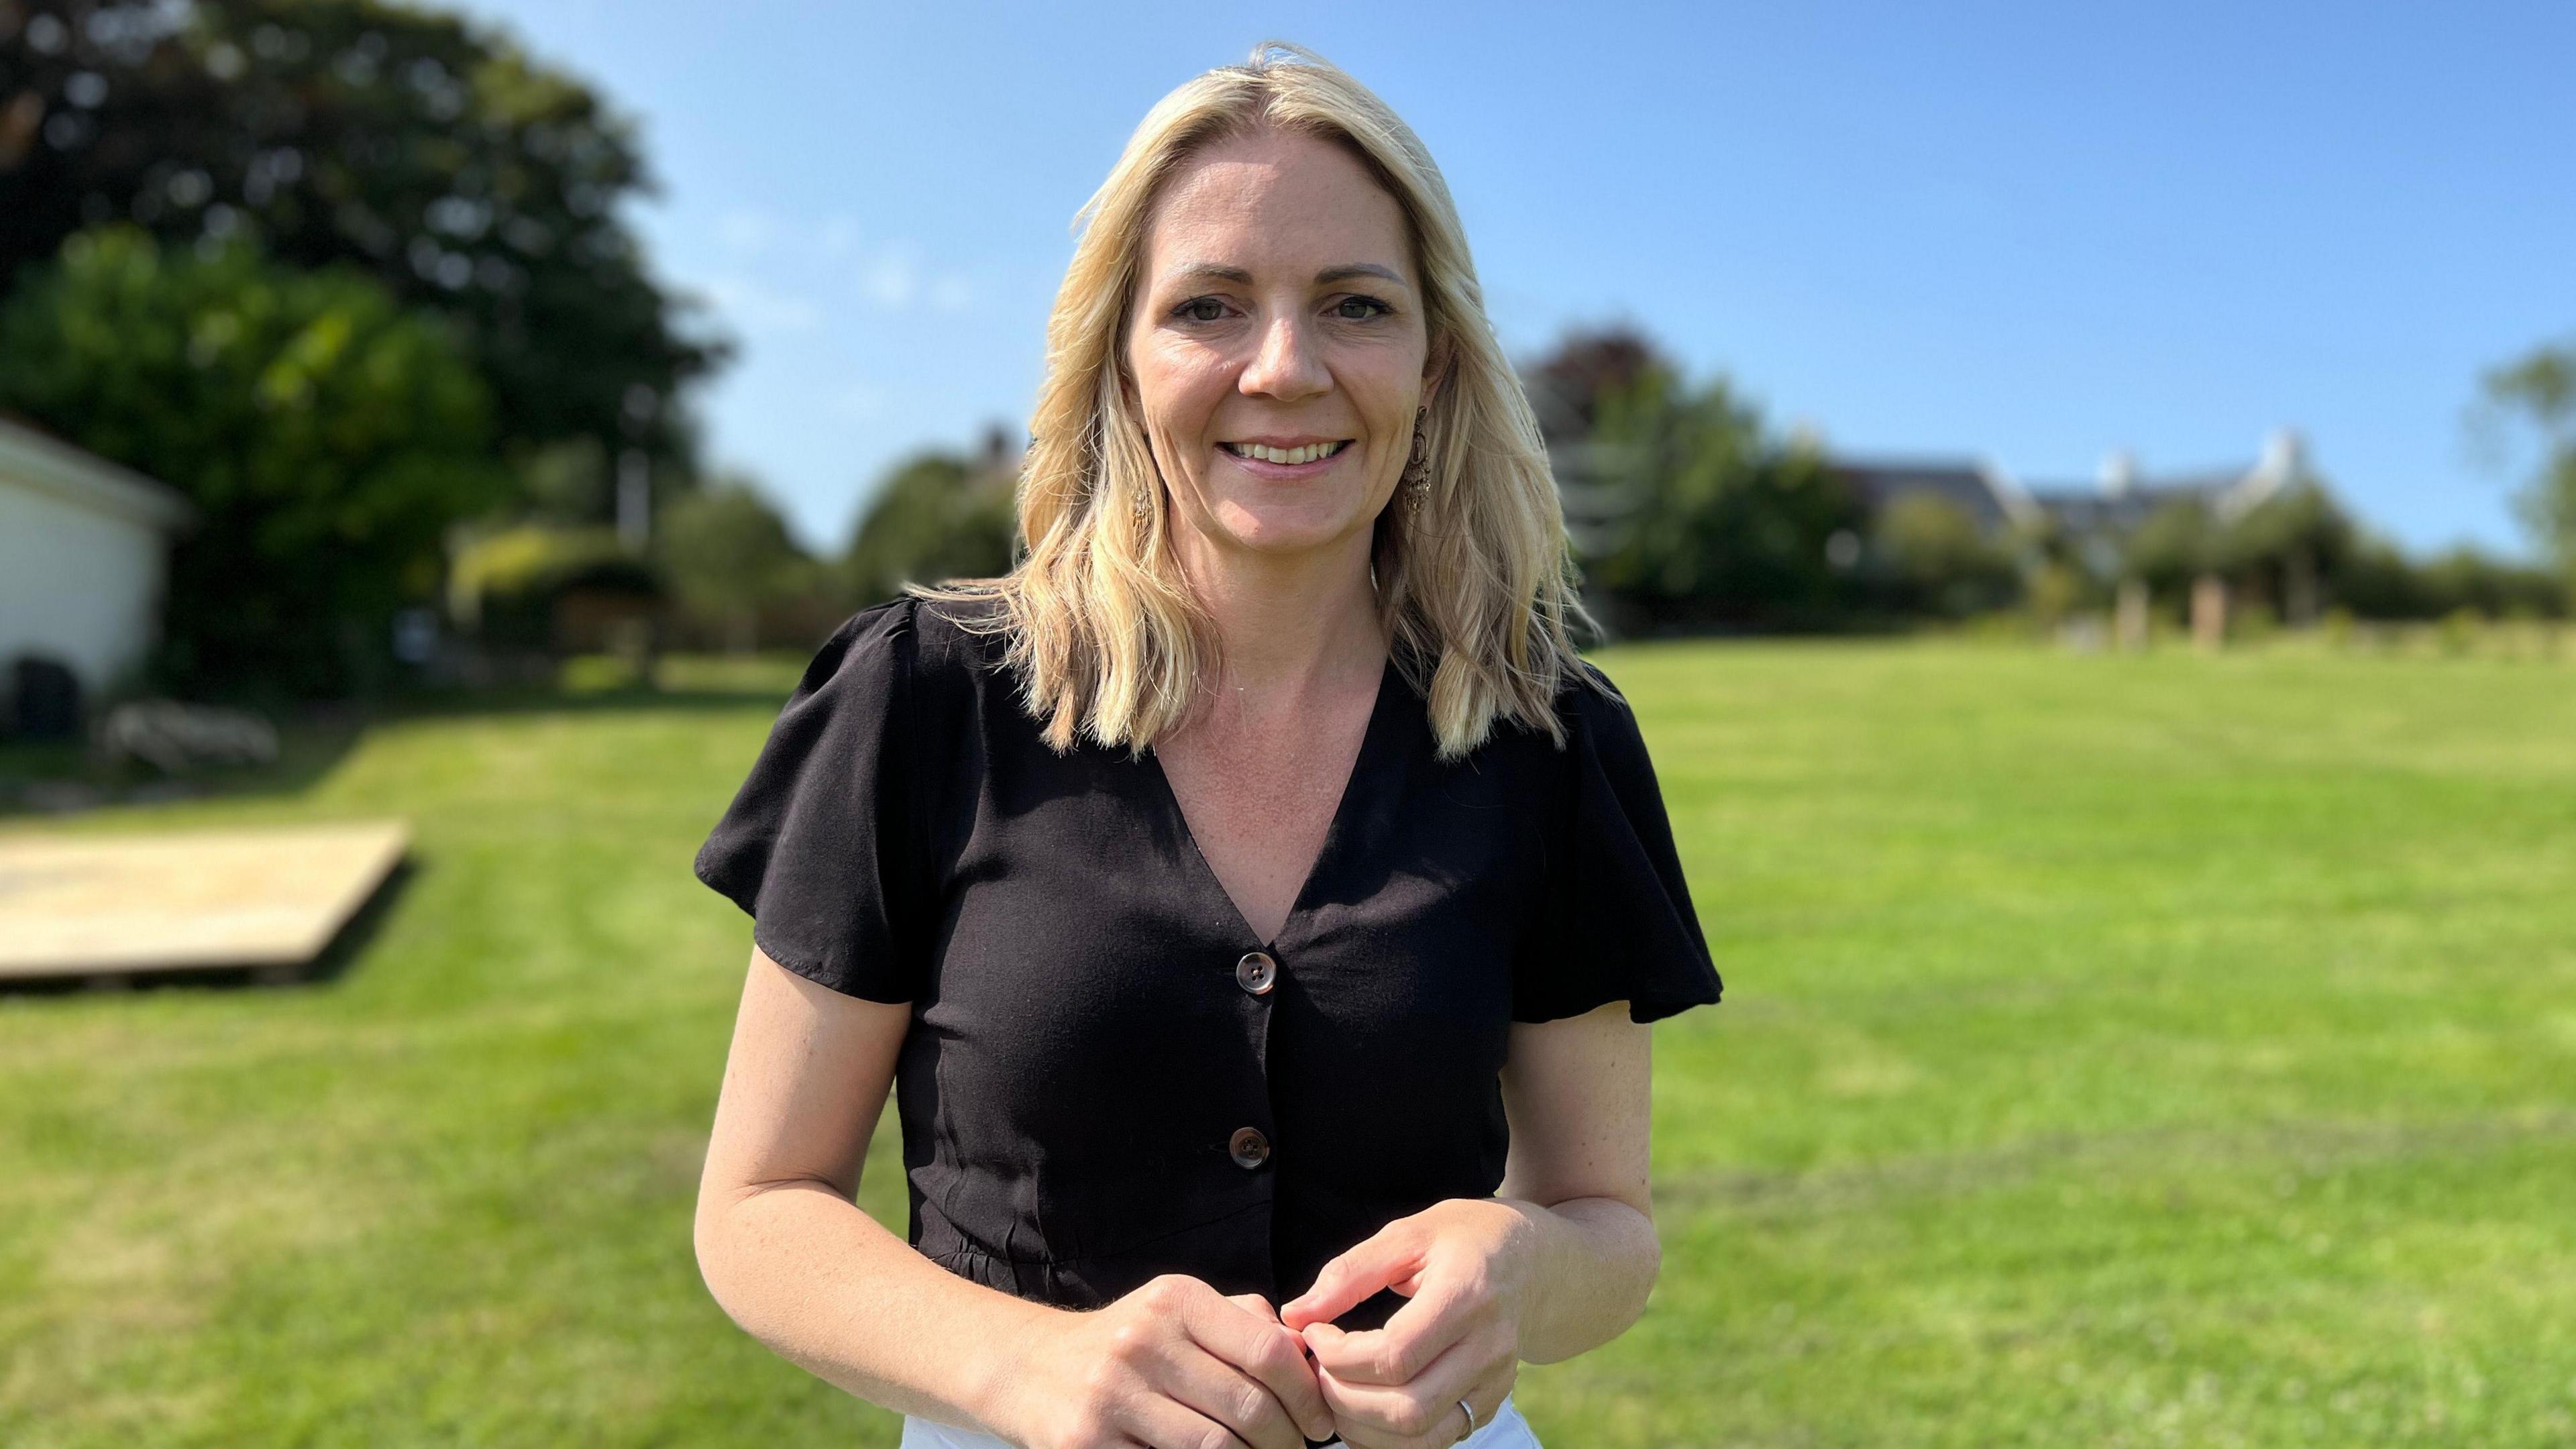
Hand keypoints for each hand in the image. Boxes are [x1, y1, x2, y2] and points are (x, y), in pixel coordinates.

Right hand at [989, 1274, 1336, 1448]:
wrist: (1028, 1368)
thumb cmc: (1126, 1343)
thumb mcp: (1177, 1312)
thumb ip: (1244, 1324)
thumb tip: (1308, 1356)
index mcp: (1175, 1300)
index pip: (1269, 1350)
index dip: (1307, 1395)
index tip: (1320, 1423)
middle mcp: (1142, 1340)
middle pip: (1249, 1407)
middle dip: (1286, 1442)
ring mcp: (1111, 1394)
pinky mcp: (1086, 1443)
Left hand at [1277, 1200, 1535, 1447]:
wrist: (1533, 1261)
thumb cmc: (1462, 1239)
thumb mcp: (1408, 1235)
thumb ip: (1349, 1273)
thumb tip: (1296, 1314)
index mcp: (1468, 1295)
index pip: (1395, 1356)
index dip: (1339, 1355)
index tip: (1312, 1333)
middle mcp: (1489, 1348)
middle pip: (1407, 1408)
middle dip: (1344, 1398)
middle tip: (1316, 1369)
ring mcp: (1495, 1383)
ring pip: (1422, 1437)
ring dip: (1362, 1426)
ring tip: (1333, 1391)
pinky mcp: (1491, 1404)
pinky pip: (1436, 1440)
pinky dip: (1390, 1437)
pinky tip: (1363, 1405)